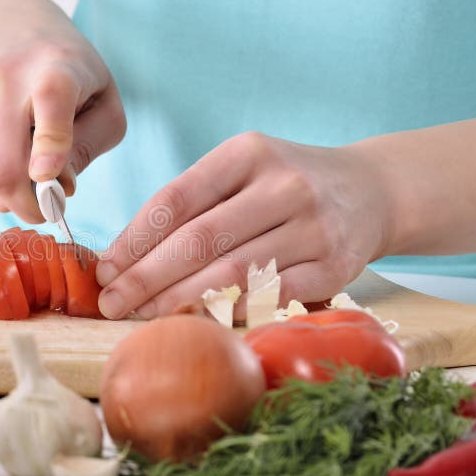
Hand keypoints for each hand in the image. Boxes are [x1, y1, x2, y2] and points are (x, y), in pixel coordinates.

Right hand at [0, 0, 125, 222]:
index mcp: (56, 67)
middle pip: (4, 163)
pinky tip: (13, 145)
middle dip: (28, 204)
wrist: (5, 30)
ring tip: (36, 160)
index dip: (51, 142)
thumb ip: (90, 143)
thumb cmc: (70, 73)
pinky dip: (1, 176)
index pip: (51, 98)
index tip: (47, 174)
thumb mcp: (103, 100)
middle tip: (49, 210)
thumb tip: (59, 187)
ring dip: (18, 190)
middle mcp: (6, 80)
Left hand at [95, 131, 392, 319]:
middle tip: (110, 303)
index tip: (104, 269)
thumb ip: (193, 203)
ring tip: (141, 316)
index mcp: (248, 153)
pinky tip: (196, 322)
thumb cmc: (284, 184)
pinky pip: (271, 296)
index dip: (134, 239)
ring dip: (179, 300)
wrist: (371, 191)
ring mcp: (314, 226)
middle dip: (146, 277)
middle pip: (199, 239)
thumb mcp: (242, 170)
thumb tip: (127, 256)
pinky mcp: (336, 266)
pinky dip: (230, 311)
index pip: (176, 199)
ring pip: (232, 272)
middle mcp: (284, 185)